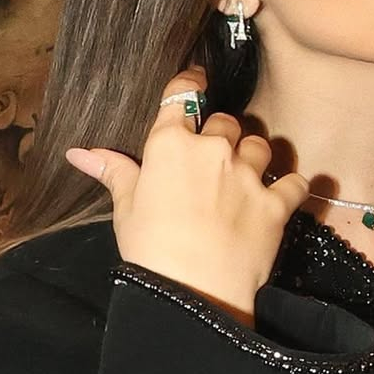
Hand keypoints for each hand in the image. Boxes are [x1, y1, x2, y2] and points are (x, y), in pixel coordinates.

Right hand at [65, 66, 308, 325]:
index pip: (181, 96)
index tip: (197, 80)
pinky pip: (294, 182)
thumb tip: (78, 153)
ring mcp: (248, 175)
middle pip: (226, 122)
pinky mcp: (276, 204)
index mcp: (170, 144)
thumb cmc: (149, 249)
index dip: (190, 84)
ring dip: (254, 156)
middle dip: (222, 136)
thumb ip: (113, 171)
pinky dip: (291, 187)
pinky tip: (282, 196)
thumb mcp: (125, 208)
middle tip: (213, 161)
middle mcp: (213, 150)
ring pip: (260, 145)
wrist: (191, 293)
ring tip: (245, 177)